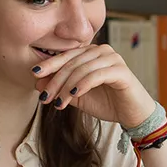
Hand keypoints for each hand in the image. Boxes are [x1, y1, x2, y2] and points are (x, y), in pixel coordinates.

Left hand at [30, 44, 156, 127]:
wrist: (132, 115)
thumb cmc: (107, 103)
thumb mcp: (77, 96)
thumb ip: (60, 88)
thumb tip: (37, 81)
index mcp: (91, 53)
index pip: (66, 56)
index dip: (49, 65)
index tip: (34, 75)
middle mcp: (102, 51)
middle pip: (72, 62)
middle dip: (55, 80)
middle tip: (44, 97)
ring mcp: (113, 59)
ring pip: (82, 69)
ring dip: (67, 87)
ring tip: (58, 103)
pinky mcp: (121, 71)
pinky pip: (96, 75)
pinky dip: (82, 85)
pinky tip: (74, 95)